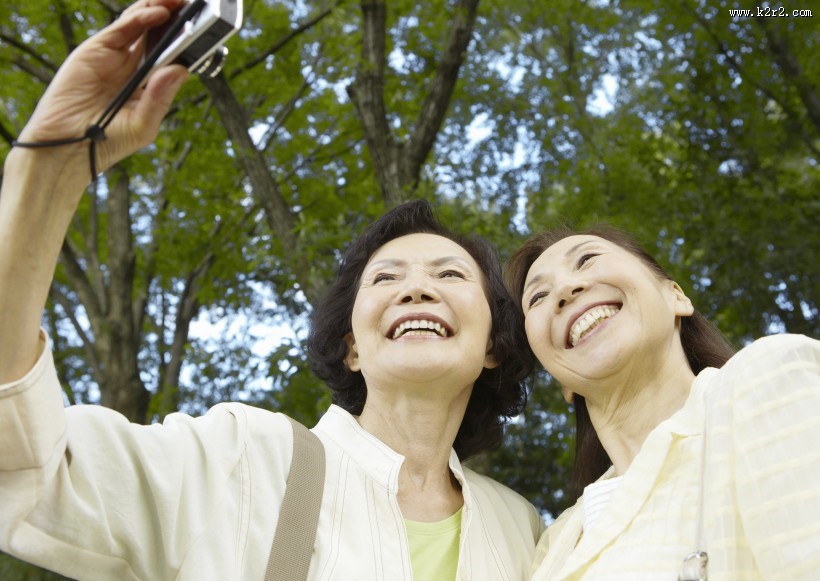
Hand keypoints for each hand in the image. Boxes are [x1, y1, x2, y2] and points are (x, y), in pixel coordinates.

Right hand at [16, 0, 189, 174]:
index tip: (207, 29)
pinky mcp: (96, 50)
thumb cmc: (107, 142)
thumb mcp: (143, 125)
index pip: (172, 57)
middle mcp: (133, 68)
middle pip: (158, 35)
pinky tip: (160, 13)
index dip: (187, 42)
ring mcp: (115, 57)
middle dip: (176, 18)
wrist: (67, 146)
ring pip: (141, 24)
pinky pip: (122, 28)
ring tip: (180, 0)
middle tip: (195, 4)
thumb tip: (181, 70)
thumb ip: (160, 98)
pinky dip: (141, 18)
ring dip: (160, 8)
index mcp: (149, 85)